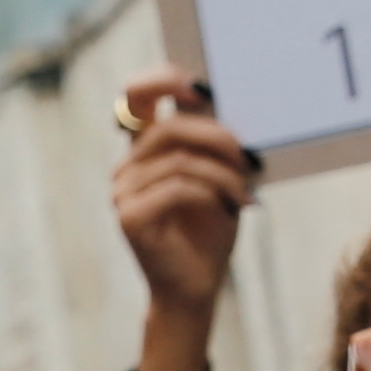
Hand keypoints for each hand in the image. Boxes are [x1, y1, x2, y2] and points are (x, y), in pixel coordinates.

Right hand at [108, 70, 255, 370]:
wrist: (195, 290)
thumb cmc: (208, 235)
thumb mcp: (217, 179)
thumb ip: (212, 144)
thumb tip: (230, 106)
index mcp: (145, 153)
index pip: (135, 97)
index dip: (162, 80)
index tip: (199, 87)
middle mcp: (128, 169)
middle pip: (168, 128)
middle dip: (216, 137)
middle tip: (248, 156)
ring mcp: (123, 193)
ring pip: (178, 160)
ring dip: (222, 173)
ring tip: (245, 191)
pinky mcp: (130, 218)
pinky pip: (177, 187)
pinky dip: (212, 193)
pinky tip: (232, 207)